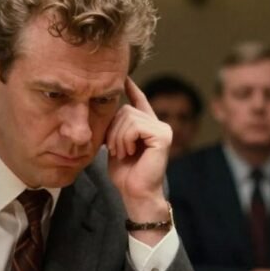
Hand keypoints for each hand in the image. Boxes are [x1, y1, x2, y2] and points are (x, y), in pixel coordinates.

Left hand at [106, 77, 172, 245]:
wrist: (136, 194)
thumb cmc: (125, 174)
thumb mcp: (116, 145)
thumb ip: (115, 127)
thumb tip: (106, 107)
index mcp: (148, 126)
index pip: (140, 101)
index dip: (131, 88)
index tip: (124, 77)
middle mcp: (159, 125)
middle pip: (126, 109)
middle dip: (113, 129)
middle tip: (115, 150)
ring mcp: (163, 130)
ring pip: (128, 117)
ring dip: (117, 137)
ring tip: (122, 153)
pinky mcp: (163, 136)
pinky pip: (135, 126)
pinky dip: (125, 139)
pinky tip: (128, 152)